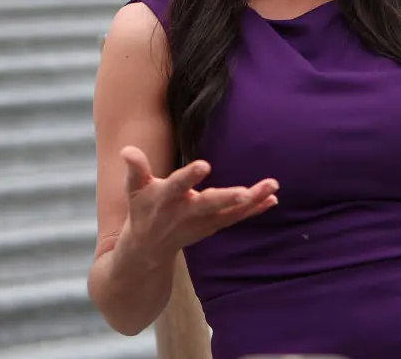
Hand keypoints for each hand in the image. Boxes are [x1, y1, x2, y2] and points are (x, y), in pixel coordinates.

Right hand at [119, 146, 278, 262]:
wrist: (147, 250)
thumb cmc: (142, 210)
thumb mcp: (133, 190)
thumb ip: (135, 170)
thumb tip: (127, 150)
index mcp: (164, 200)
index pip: (177, 186)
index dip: (189, 177)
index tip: (204, 165)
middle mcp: (185, 213)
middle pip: (208, 204)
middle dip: (227, 198)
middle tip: (244, 192)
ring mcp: (202, 223)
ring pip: (229, 212)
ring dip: (252, 201)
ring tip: (272, 186)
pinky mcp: (213, 226)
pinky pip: (236, 218)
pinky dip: (255, 209)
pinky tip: (273, 198)